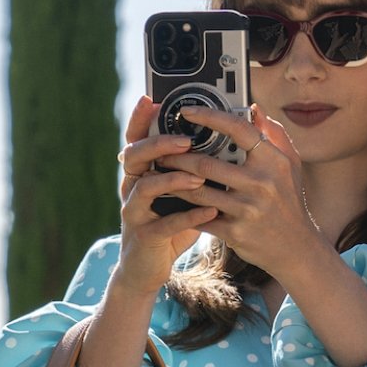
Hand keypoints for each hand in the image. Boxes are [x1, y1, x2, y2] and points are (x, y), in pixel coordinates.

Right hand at [111, 96, 217, 292]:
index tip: (153, 99)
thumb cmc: (173, 222)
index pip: (138, 138)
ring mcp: (135, 211)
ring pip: (145, 187)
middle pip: (134, 155)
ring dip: (173, 179)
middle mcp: (134, 186)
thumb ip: (202, 166)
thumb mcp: (186, 191)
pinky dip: (188, 217)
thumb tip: (232, 137)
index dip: (142, 119)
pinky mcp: (144, 236)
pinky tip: (210, 212)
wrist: (150, 267)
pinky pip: (164, 224)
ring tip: (199, 177)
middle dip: (159, 144)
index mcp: (144, 170)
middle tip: (185, 140)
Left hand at [155, 103, 326, 279]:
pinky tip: (170, 200)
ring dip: (173, 181)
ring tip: (161, 172)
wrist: (296, 248)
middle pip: (206, 164)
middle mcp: (260, 183)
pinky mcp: (234, 232)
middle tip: (161, 150)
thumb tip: (253, 109)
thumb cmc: (289, 200)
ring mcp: (246, 209)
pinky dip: (181, 208)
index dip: (210, 116)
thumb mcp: (291, 164)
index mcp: (273, 161)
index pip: (238, 129)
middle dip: (177, 156)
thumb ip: (273, 134)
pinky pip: (199, 217)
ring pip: (196, 191)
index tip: (188, 111)